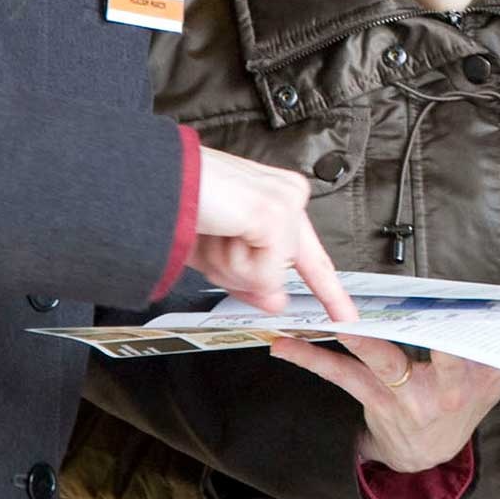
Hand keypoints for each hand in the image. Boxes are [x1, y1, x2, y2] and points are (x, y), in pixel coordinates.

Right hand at [191, 146, 355, 320]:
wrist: (153, 182)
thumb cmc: (181, 206)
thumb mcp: (219, 255)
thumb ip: (253, 280)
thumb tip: (277, 303)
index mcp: (278, 201)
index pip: (310, 256)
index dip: (329, 290)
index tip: (346, 315)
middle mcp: (289, 197)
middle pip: (276, 276)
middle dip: (237, 273)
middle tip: (212, 237)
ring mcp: (287, 203)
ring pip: (268, 279)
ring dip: (228, 267)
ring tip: (209, 229)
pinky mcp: (276, 214)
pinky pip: (263, 274)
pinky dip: (232, 263)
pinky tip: (218, 228)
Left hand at [268, 336, 499, 472]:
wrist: (429, 458)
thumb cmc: (460, 406)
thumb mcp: (495, 382)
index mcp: (461, 381)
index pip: (455, 352)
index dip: (448, 334)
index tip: (438, 313)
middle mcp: (426, 390)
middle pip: (399, 355)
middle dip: (373, 333)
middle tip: (347, 313)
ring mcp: (396, 396)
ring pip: (363, 361)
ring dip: (328, 341)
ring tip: (302, 321)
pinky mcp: (371, 399)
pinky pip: (339, 374)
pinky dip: (311, 356)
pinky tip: (286, 343)